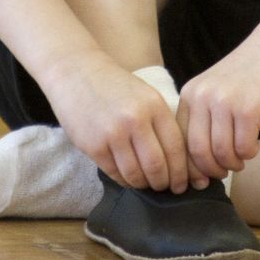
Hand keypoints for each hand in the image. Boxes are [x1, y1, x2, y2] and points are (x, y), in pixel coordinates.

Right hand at [38, 50, 191, 192]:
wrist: (76, 72)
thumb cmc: (115, 86)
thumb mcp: (146, 95)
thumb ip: (160, 123)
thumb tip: (177, 161)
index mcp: (155, 106)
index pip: (176, 148)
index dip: (182, 172)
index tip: (183, 184)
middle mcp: (136, 120)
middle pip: (158, 166)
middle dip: (164, 183)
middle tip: (165, 188)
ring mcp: (113, 133)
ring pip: (136, 174)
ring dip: (143, 184)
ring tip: (146, 183)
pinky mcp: (93, 146)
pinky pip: (115, 173)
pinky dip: (124, 180)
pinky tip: (127, 178)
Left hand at [177, 39, 259, 182]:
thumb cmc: (248, 74)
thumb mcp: (215, 90)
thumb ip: (204, 118)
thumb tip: (198, 165)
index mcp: (190, 94)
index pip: (180, 141)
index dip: (189, 166)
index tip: (199, 179)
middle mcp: (202, 97)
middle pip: (198, 151)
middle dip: (210, 170)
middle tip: (223, 173)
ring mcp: (225, 102)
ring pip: (221, 153)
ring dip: (232, 163)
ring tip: (240, 159)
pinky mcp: (248, 109)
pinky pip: (244, 148)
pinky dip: (249, 154)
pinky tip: (253, 146)